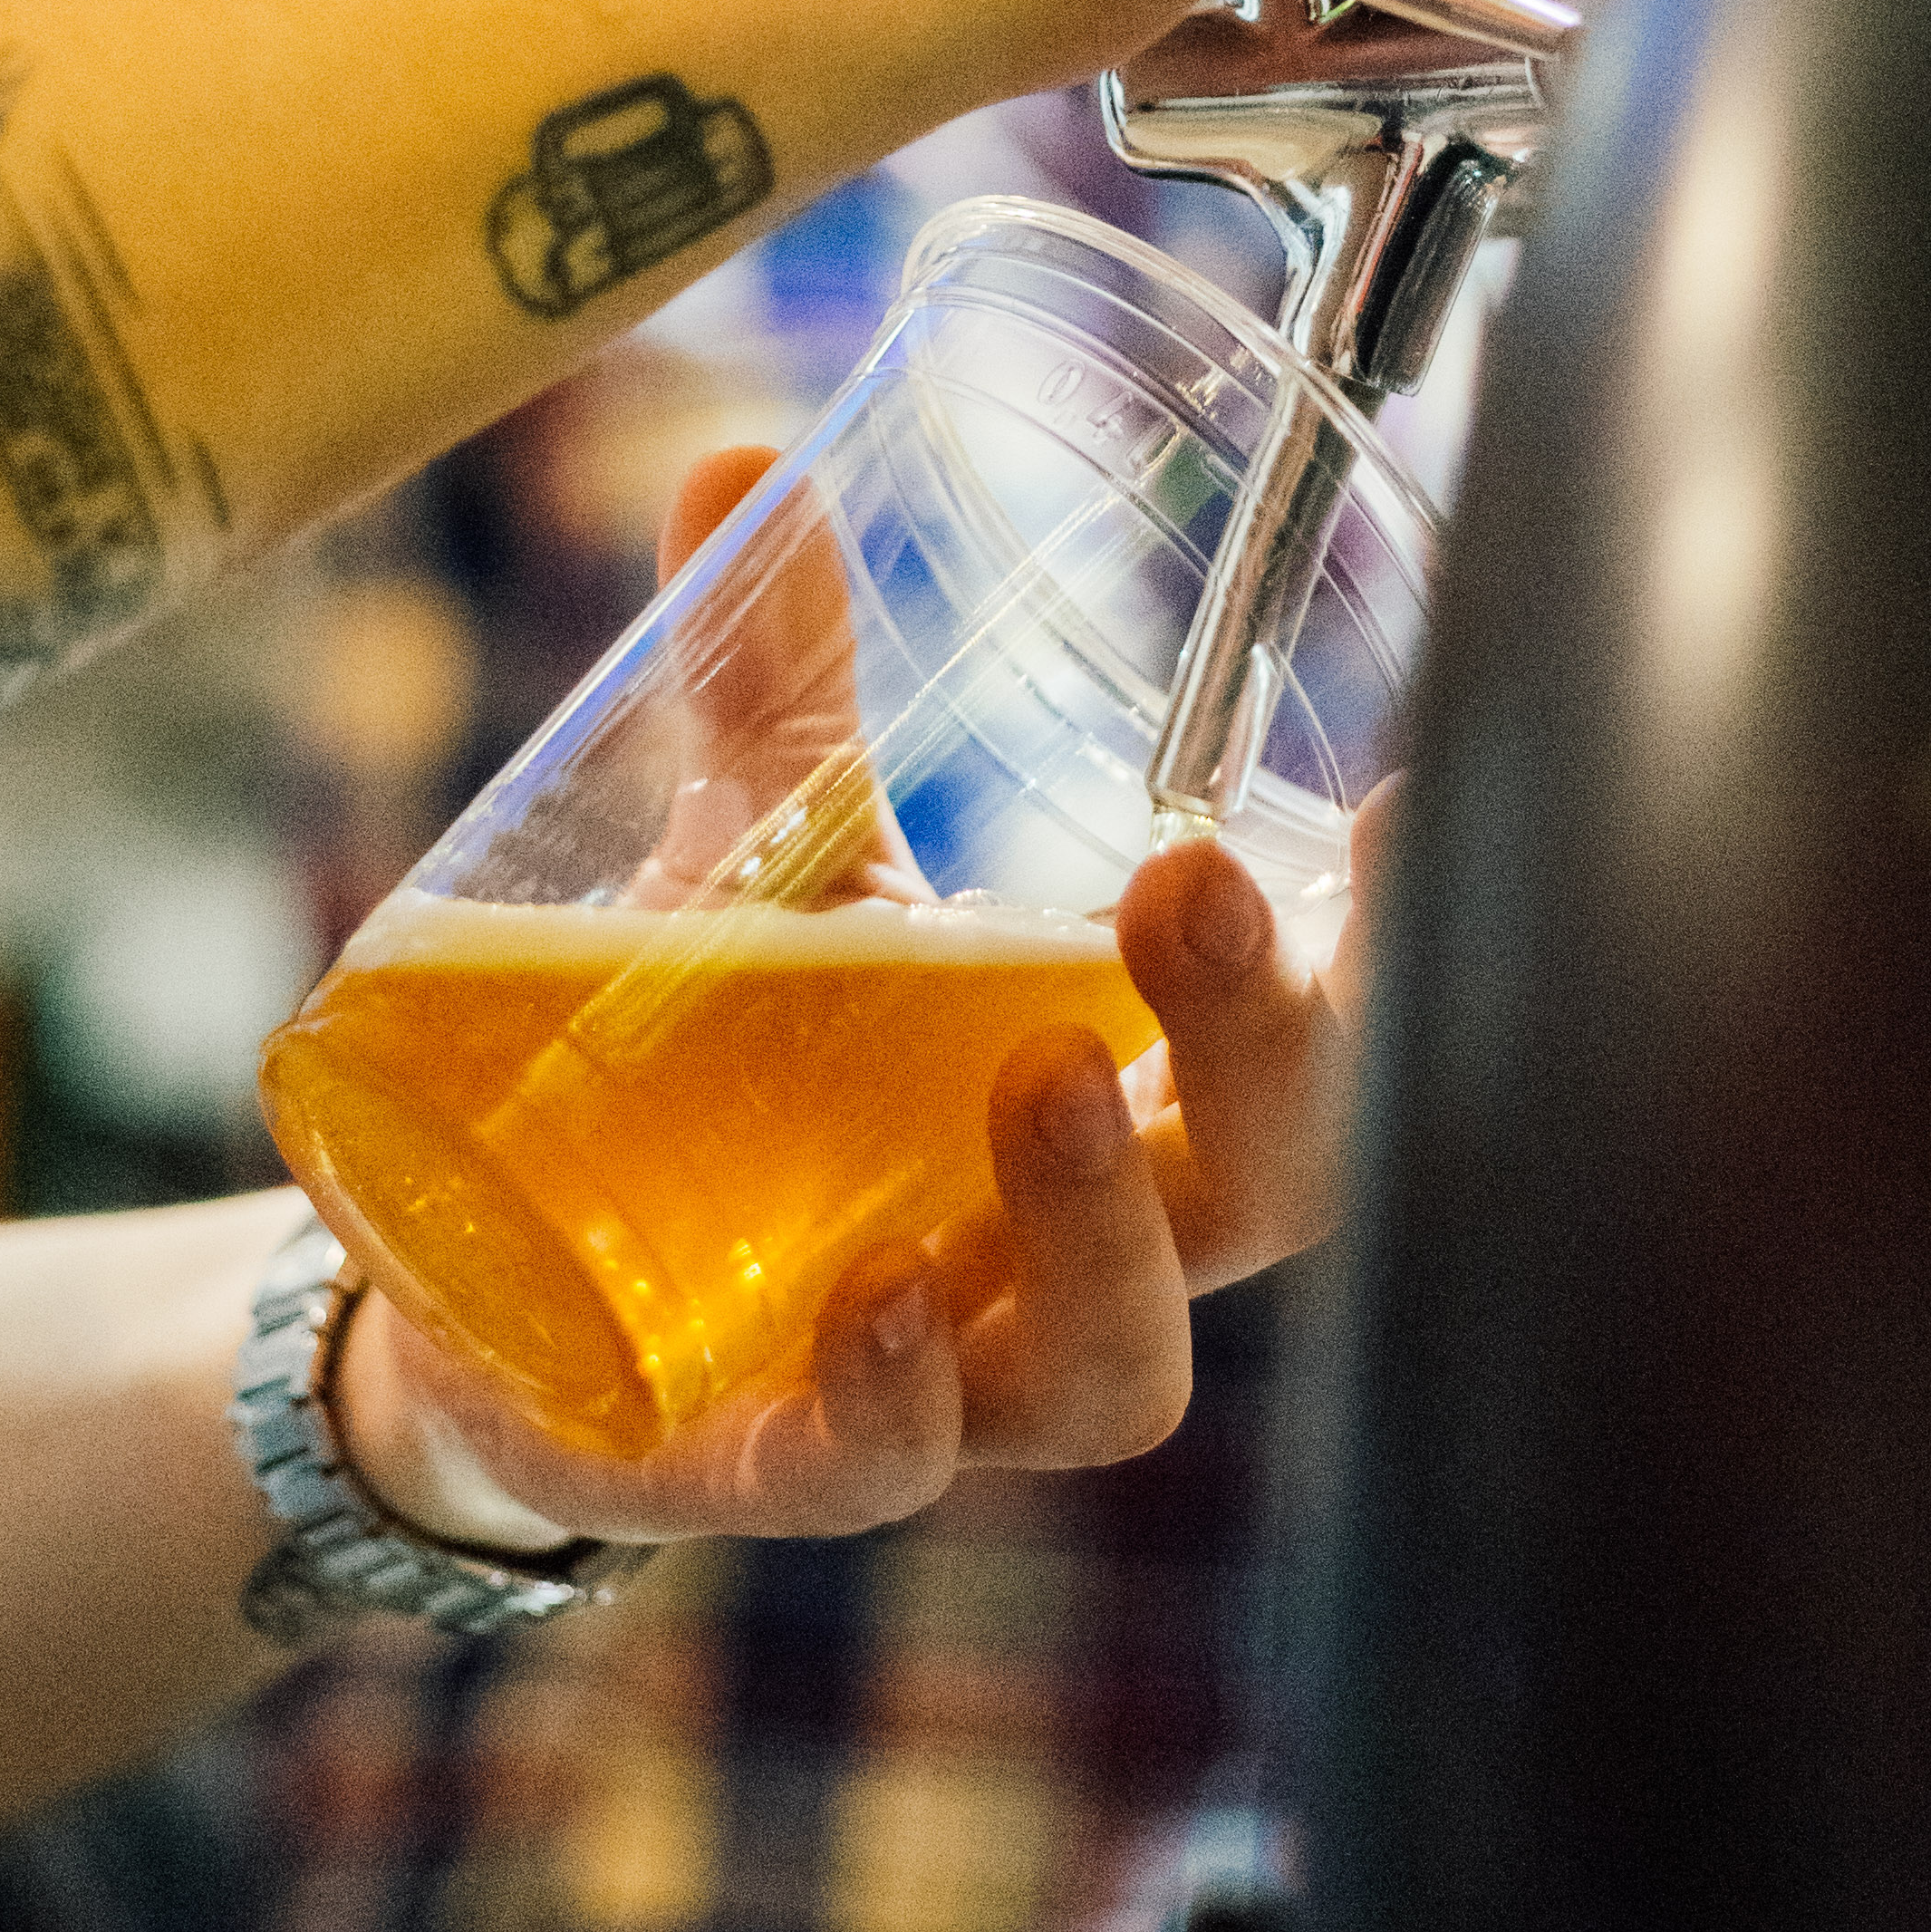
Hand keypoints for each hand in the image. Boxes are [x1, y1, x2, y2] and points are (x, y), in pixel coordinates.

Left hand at [333, 447, 1400, 1552]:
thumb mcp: (759, 861)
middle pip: (1272, 1185)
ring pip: (1121, 1369)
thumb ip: (771, 680)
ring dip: (1103, 1229)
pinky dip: (897, 1400)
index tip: (1426, 788)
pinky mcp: (787, 1466)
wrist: (504, 1297)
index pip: (1325, 1020)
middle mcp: (1085, 1245)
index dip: (1405, 928)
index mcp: (1128, 1083)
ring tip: (1046, 1077)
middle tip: (1198, 885)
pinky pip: (886, 1472)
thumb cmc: (720, 1069)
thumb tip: (743, 459)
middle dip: (1273, 1042)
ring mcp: (958, 1378)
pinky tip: (879, 1299)